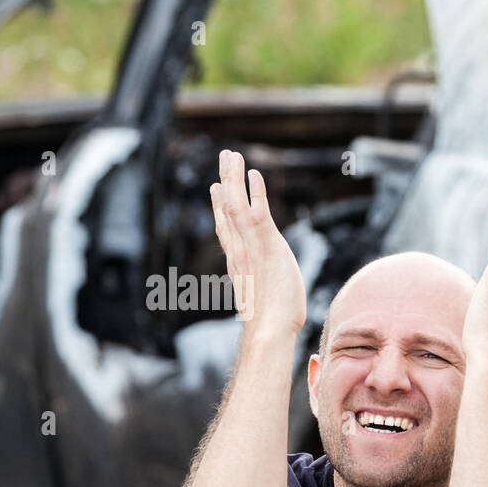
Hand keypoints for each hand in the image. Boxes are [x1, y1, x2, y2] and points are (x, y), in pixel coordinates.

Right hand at [210, 149, 305, 336]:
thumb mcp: (262, 302)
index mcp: (238, 262)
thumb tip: (262, 299)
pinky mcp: (267, 246)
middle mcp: (239, 251)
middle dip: (226, 181)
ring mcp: (251, 247)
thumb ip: (259, 291)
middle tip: (224, 158)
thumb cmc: (270, 326)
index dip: (220, 206)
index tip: (217, 188)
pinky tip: (254, 174)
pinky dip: (255, 192)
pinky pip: (259, 213)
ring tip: (232, 155)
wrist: (269, 332)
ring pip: (238, 206)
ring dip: (235, 177)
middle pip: (227, 209)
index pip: (226, 228)